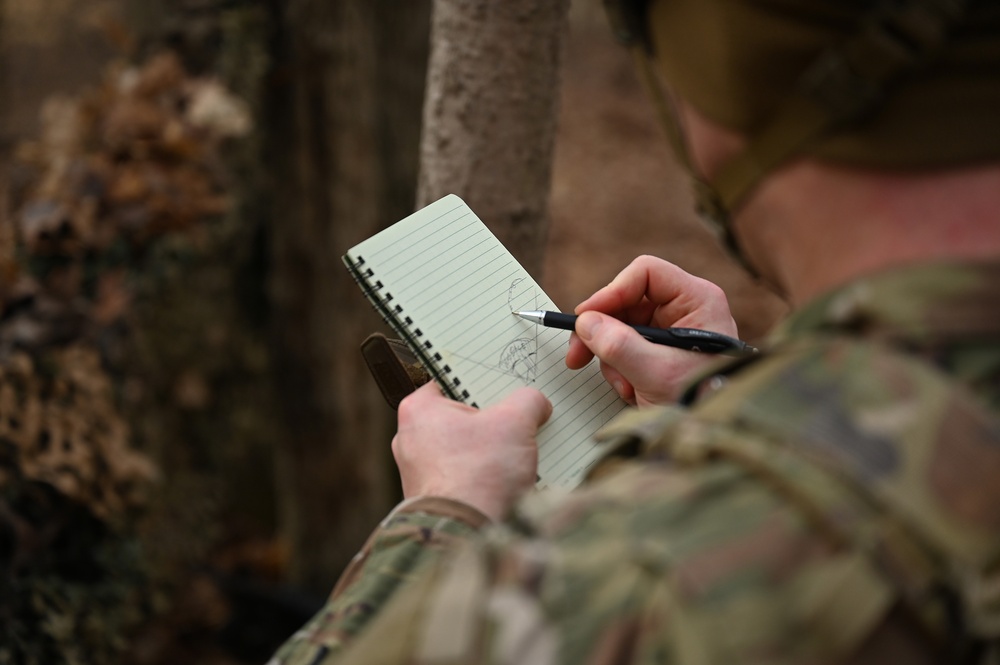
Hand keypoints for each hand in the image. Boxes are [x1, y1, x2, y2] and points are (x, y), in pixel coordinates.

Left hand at [392, 381, 552, 520]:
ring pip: (464, 450)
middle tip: (519, 420)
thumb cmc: (479, 476)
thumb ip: (528, 401)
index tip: (505, 385)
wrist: (466, 537)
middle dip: (493, 420)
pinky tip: (508, 483)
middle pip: (461, 417)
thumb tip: (536, 404)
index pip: (451, 380)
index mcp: (418, 411)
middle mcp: (410, 441)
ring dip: (492, 452)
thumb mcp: (515, 423)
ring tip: (519, 455)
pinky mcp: (433, 501)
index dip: (482, 381)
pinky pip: (465, 478)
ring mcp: (419, 474)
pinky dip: (485, 478)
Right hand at [566, 255, 737, 405]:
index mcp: (697, 300)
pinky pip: (626, 347)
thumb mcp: (657, 374)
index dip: (612, 291)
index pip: (646, 274)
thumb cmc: (704, 400)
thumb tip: (586, 324)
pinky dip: (620, 369)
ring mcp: (671, 330)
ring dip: (613, 358)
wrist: (716, 435)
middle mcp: (684, 309)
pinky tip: (633, 389)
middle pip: (627, 301)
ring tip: (625, 385)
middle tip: (578, 354)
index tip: (586, 316)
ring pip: (621, 327)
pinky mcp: (661, 350)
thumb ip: (619, 346)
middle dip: (603, 332)